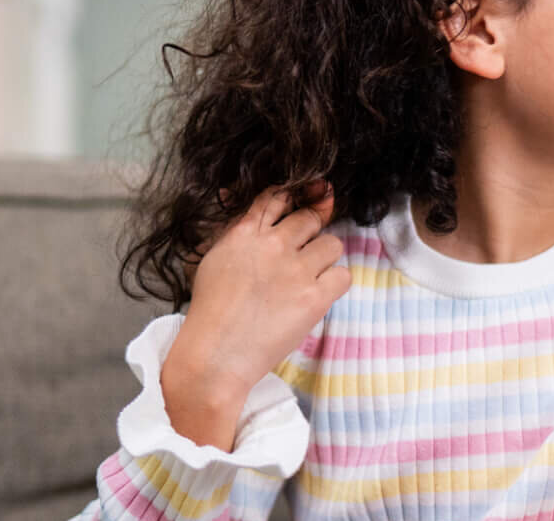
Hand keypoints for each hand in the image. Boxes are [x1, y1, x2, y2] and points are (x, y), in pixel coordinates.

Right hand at [160, 184, 349, 448]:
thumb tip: (247, 206)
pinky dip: (335, 284)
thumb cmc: (210, 312)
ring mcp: (296, 269)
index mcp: (245, 233)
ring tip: (310, 277)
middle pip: (310, 218)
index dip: (297, 196)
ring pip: (332, 243)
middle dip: (311, 231)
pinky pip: (343, 275)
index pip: (278, 197)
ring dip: (325, 258)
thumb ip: (235, 232)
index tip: (308, 199)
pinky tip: (319, 295)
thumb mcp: (214, 259)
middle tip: (304, 253)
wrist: (216, 355)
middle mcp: (273, 244)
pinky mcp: (314, 296)